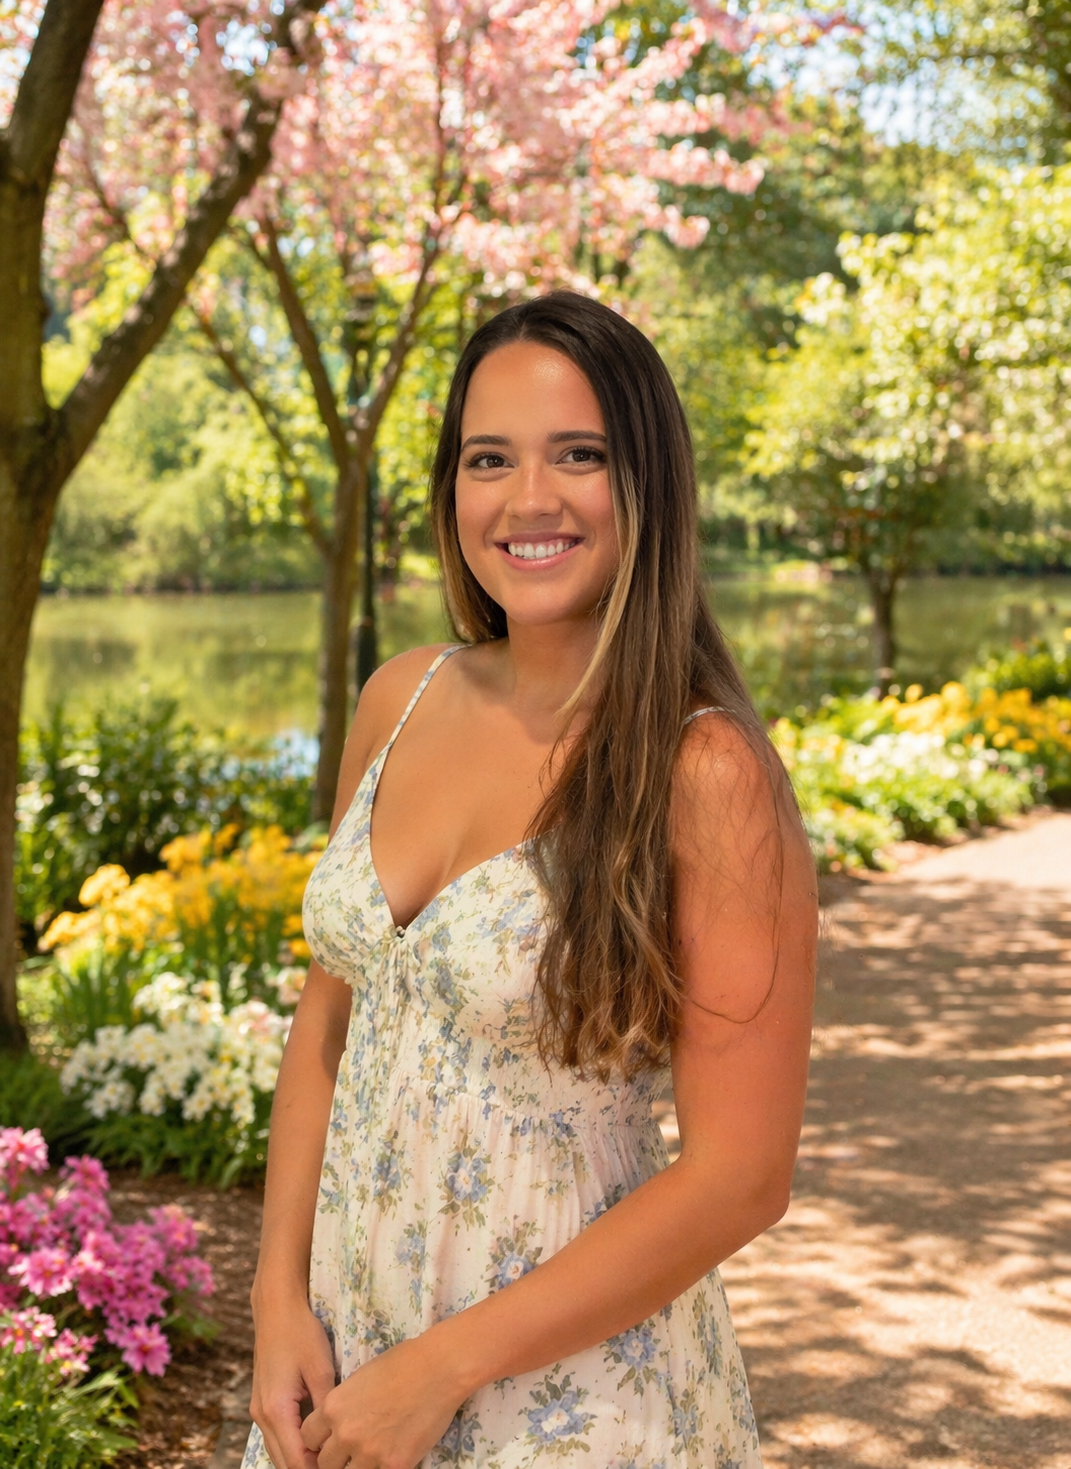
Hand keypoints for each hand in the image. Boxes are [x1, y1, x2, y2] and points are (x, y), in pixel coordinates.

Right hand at [249, 1295, 336, 1468]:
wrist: (276, 1310)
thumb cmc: (301, 1334)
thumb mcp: (321, 1371)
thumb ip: (326, 1409)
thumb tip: (337, 1438)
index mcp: (276, 1411)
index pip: (295, 1461)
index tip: (341, 1465)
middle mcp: (262, 1417)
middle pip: (283, 1463)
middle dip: (309, 1468)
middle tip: (340, 1462)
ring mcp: (258, 1411)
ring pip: (277, 1451)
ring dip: (300, 1459)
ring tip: (331, 1455)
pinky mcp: (262, 1403)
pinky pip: (276, 1436)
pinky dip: (293, 1445)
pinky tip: (316, 1440)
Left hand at [300, 1332, 465, 1468]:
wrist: (438, 1369)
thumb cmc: (402, 1363)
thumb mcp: (360, 1378)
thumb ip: (344, 1405)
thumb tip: (338, 1424)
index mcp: (334, 1406)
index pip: (308, 1438)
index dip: (318, 1440)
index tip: (329, 1441)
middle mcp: (346, 1433)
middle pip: (324, 1463)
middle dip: (335, 1458)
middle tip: (351, 1451)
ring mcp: (369, 1453)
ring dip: (356, 1467)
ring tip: (370, 1455)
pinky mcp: (394, 1465)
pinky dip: (381, 1468)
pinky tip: (389, 1457)